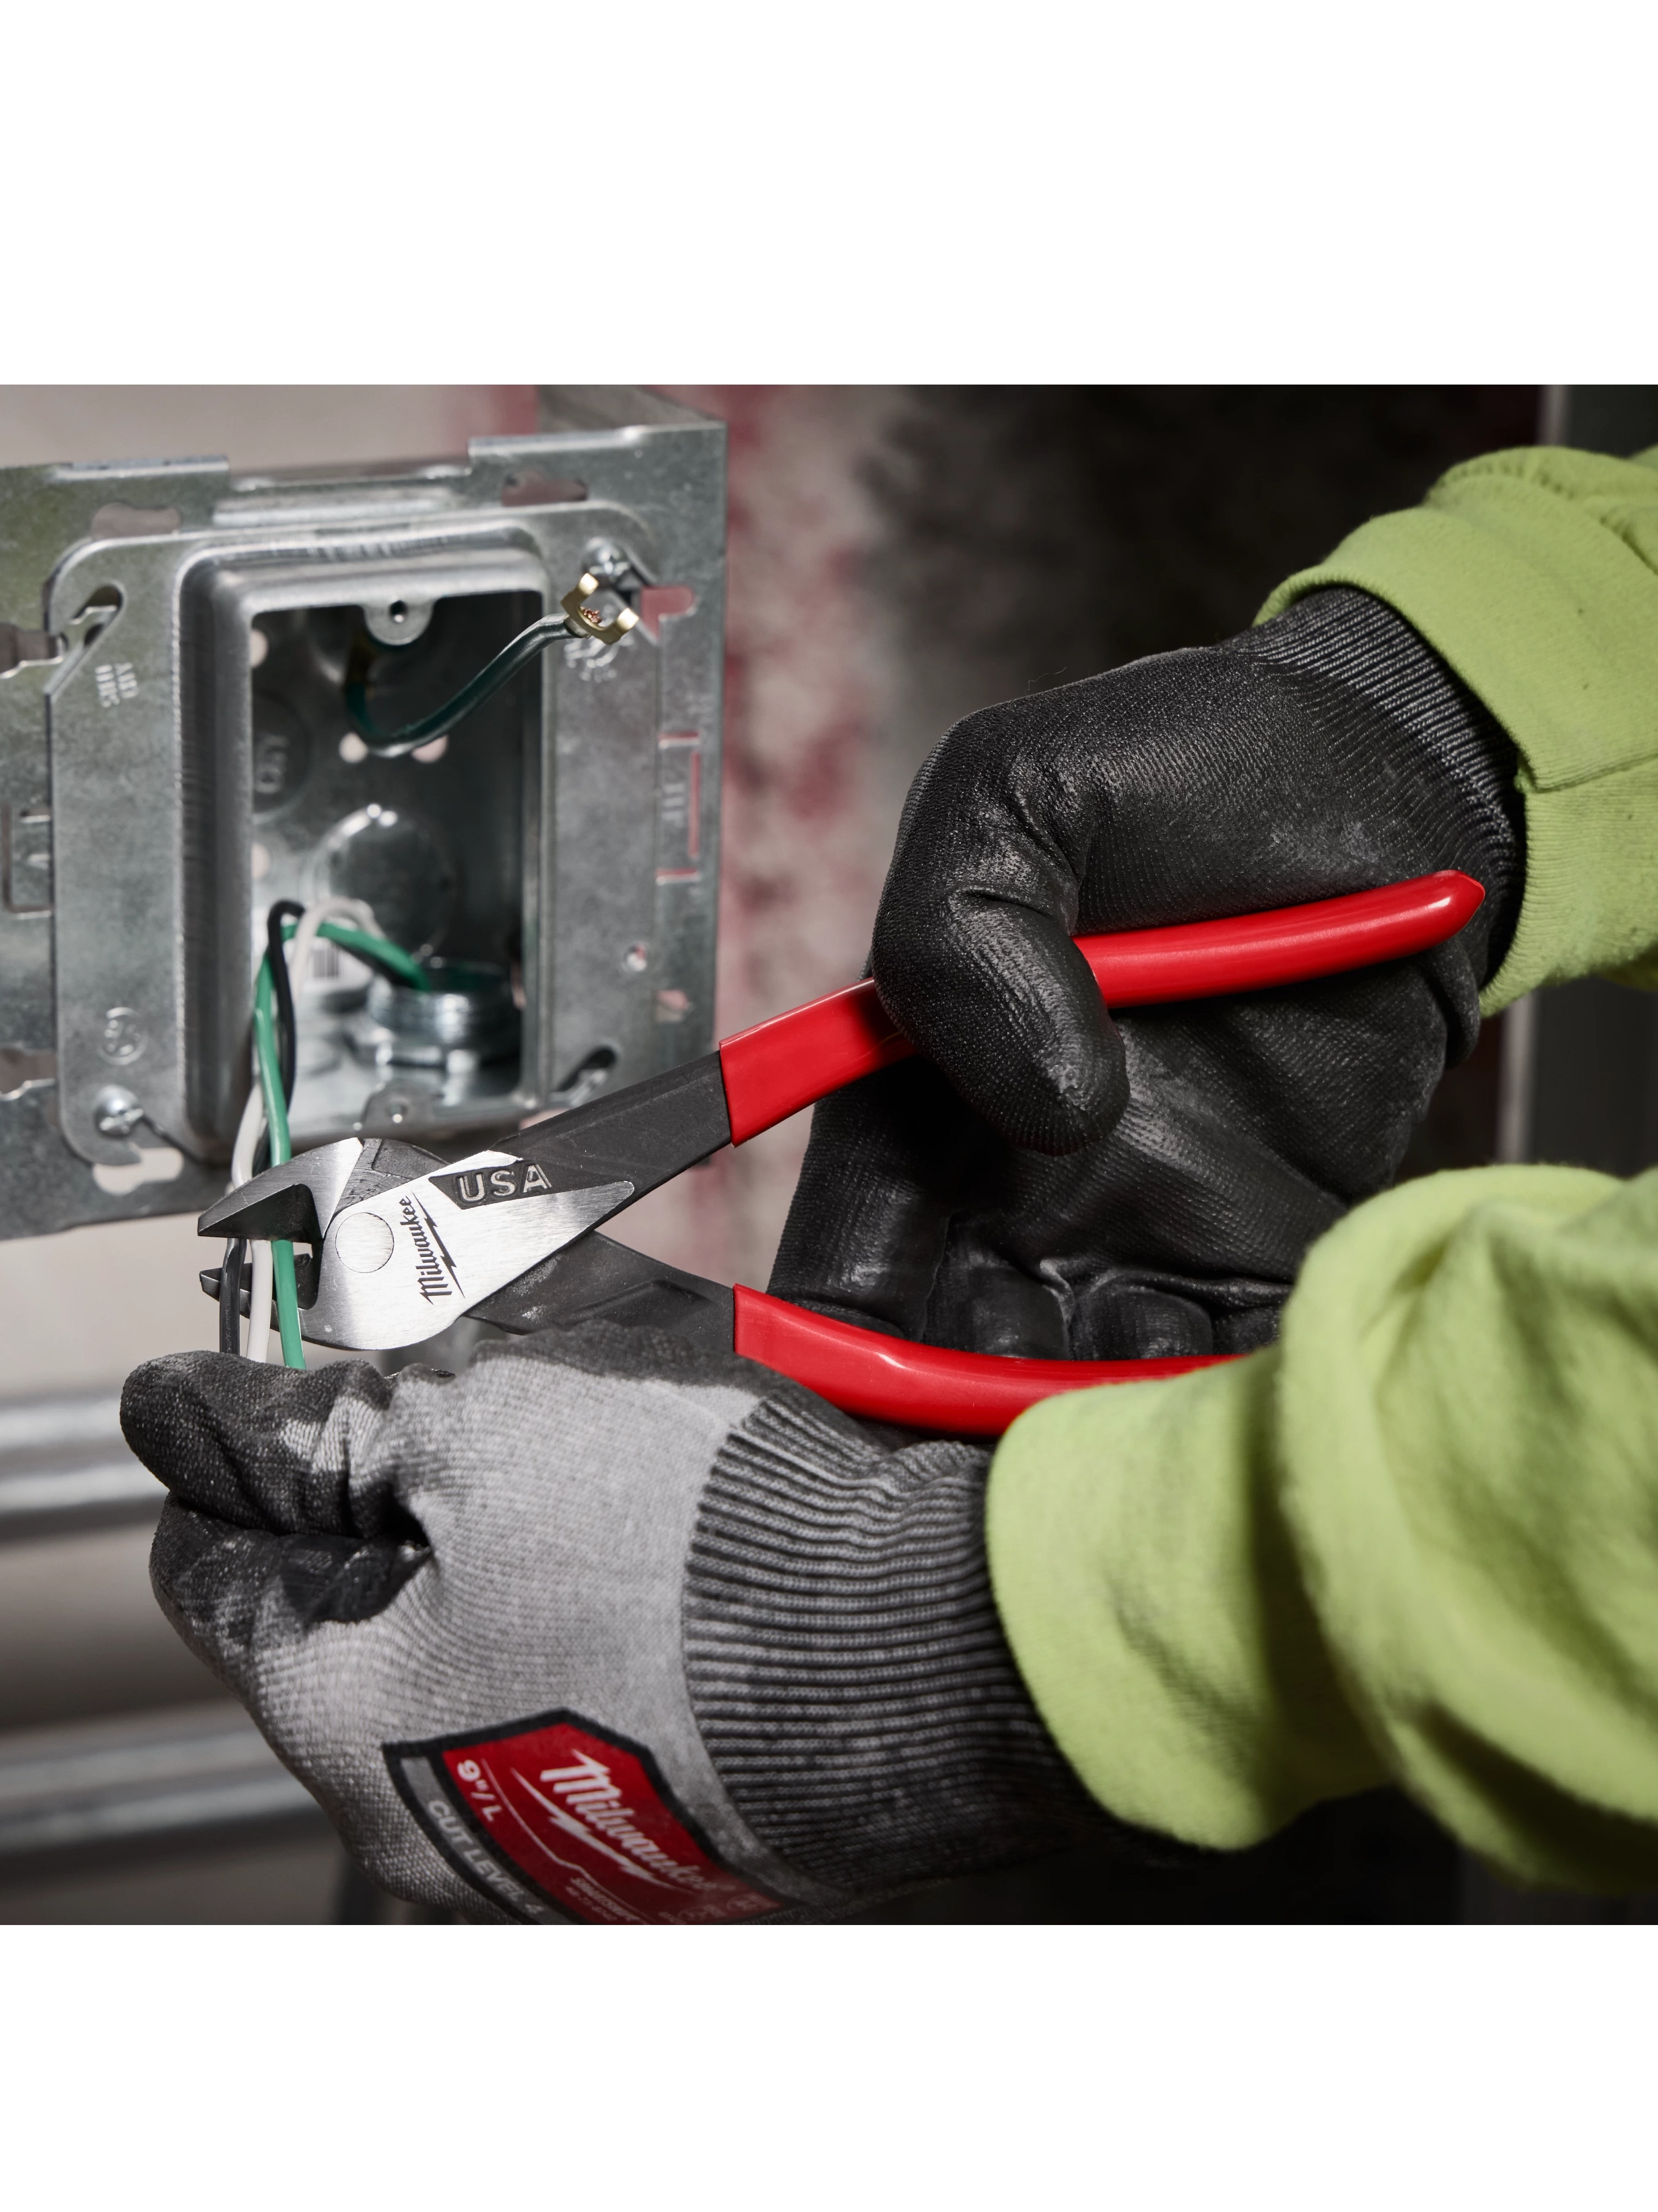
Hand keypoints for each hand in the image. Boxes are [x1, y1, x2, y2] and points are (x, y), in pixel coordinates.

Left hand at [121, 1327, 1109, 1922]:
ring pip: (465, 1628)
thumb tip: (178, 1411)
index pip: (212, 1564)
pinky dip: (585, 1590)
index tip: (292, 1375)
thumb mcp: (474, 1428)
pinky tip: (658, 1520)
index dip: (245, 1444)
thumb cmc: (710, 1553)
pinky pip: (566, 1675)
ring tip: (596, 1436)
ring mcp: (545, 1828)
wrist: (936, 1649)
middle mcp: (425, 1813)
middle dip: (395, 1472)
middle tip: (477, 1384)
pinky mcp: (649, 1815)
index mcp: (343, 1729)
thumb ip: (308, 1427)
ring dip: (502, 1519)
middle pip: (348, 1600)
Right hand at [773, 587, 1523, 1358]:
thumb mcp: (1018, 785)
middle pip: (953, 1357)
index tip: (858, 1401)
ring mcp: (1142, 1224)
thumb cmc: (1190, 764)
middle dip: (970, 1420)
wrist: (1398, 776)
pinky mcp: (1268, 1244)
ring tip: (1137, 1411)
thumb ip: (964, 929)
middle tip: (1027, 1432)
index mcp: (919, 1097)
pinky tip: (1238, 1393)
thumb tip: (1047, 1113)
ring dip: (1096, 1426)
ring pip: (1081, 1386)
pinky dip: (1223, 1398)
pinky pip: (1229, 1358)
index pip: (842, 1262)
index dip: (829, 1352)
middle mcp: (1014, 1188)